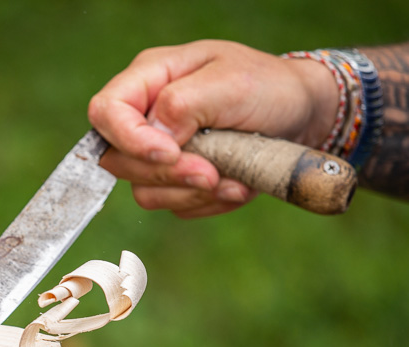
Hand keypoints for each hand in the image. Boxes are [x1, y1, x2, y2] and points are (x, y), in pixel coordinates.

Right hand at [89, 40, 338, 217]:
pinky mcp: (179, 181)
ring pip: (146, 191)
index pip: (105, 112)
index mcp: (151, 78)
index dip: (129, 140)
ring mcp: (161, 151)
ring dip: (192, 193)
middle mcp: (147, 116)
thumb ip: (183, 103)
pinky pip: (176, 206)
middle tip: (211, 173)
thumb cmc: (269, 87)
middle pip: (118, 161)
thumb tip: (154, 137)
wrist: (302, 115)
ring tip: (234, 179)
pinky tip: (237, 185)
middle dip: (168, 174)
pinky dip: (208, 203)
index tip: (171, 153)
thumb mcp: (231, 82)